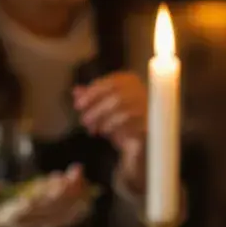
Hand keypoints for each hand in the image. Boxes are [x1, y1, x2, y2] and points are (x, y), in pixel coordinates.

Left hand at [73, 72, 146, 189]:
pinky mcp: (150, 123)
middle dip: (96, 108)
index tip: (77, 105)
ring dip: (102, 119)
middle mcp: (142, 90)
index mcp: (130, 81)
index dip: (91, 93)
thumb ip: (90, 98)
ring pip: (122, 108)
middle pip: (116, 95)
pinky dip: (113, 126)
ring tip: (91, 129)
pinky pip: (130, 122)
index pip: (110, 82)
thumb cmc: (117, 122)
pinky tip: (104, 132)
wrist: (138, 145)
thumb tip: (76, 91)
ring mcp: (149, 106)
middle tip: (83, 120)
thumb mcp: (100, 110)